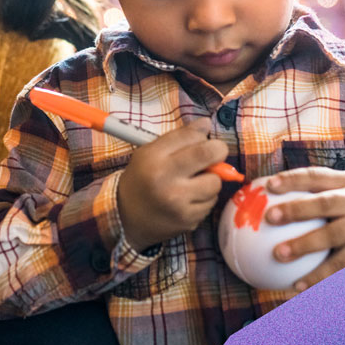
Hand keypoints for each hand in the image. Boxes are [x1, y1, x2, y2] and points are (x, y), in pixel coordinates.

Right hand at [117, 120, 227, 250]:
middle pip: (209, 155)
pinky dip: (205, 198)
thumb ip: (179, 137)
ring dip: (210, 180)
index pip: (191, 137)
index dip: (204, 135)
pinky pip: (211, 203)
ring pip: (215, 183)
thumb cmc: (142, 178)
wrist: (126, 216)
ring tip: (194, 181)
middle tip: (213, 155)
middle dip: (217, 152)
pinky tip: (190, 198)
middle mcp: (166, 182)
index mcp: (155, 160)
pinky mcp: (188, 221)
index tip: (205, 139)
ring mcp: (179, 204)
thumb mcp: (150, 152)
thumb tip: (206, 123)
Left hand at [265, 166, 344, 291]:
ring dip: (304, 246)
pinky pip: (340, 267)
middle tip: (270, 216)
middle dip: (296, 209)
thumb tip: (270, 191)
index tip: (269, 185)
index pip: (317, 177)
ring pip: (332, 238)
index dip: (293, 179)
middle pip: (324, 205)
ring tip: (279, 255)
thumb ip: (317, 188)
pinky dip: (319, 277)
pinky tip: (297, 286)